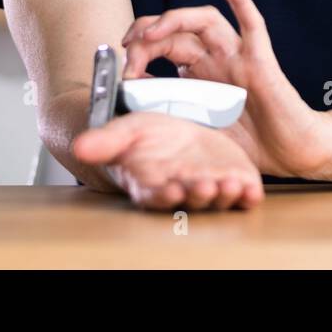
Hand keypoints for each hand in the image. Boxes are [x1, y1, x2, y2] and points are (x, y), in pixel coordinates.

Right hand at [72, 111, 263, 210]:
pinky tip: (251, 188)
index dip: (163, 194)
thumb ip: (106, 142)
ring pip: (218, 198)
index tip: (170, 188)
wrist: (173, 133)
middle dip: (198, 194)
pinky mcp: (234, 179)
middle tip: (204, 186)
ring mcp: (210, 187)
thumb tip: (80, 146)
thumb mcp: (126, 132)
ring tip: (229, 184)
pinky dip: (248, 194)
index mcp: (154, 184)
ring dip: (224, 194)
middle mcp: (183, 190)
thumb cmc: (147, 138)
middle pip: (191, 199)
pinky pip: (243, 193)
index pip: (157, 195)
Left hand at [120, 0, 331, 179]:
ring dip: (174, 19)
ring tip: (150, 32)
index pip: (161, 47)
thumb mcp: (196, 132)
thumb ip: (169, 116)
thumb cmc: (249, 146)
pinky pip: (251, 23)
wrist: (289, 154)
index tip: (124, 74)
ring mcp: (237, 56)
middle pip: (176, 31)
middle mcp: (215, 59)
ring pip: (205, 20)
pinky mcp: (260, 60)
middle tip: (128, 49)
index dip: (138, 53)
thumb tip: (130, 106)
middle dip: (146, 35)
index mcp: (198, 74)